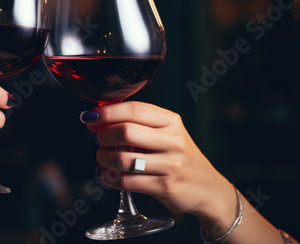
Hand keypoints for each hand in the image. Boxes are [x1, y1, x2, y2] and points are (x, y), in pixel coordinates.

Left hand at [82, 102, 235, 221]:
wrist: (208, 189)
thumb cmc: (178, 157)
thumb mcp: (166, 133)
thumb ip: (138, 123)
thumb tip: (99, 117)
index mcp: (171, 121)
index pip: (134, 109)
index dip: (107, 112)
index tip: (90, 116)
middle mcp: (173, 141)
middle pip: (126, 132)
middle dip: (103, 135)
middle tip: (99, 139)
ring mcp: (171, 165)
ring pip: (123, 159)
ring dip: (104, 158)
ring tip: (103, 158)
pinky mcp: (165, 187)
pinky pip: (127, 181)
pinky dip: (110, 178)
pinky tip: (108, 175)